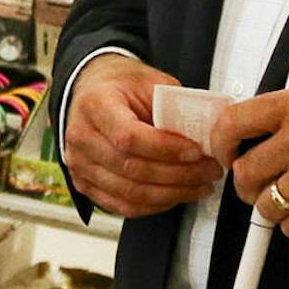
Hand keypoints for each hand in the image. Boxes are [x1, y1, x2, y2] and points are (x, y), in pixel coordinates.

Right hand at [62, 54, 220, 217]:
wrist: (92, 93)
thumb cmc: (121, 87)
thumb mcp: (150, 83)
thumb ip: (174, 107)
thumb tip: (206, 135)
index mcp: (95, 104)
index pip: (129, 137)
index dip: (166, 149)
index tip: (196, 151)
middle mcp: (81, 136)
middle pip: (131, 168)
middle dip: (178, 175)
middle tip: (209, 171)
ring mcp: (79, 164)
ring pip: (129, 192)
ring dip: (172, 193)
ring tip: (199, 186)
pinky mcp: (84, 183)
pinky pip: (121, 206)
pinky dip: (153, 206)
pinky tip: (175, 196)